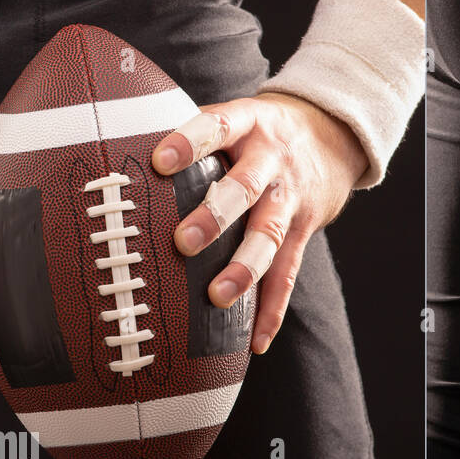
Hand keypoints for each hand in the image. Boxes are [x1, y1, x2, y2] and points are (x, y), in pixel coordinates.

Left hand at [152, 92, 368, 354]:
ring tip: (219, 296)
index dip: (189, 143)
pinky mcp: (303, 231)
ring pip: (268, 235)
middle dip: (215, 216)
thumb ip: (197, 135)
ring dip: (244, 268)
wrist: (333, 137)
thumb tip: (126, 150)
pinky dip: (272, 310)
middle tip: (184, 243)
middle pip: (245, 187)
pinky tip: (256, 341)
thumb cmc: (262, 133)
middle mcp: (272, 160)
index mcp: (248, 124)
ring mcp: (289, 198)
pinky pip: (288, 274)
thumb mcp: (238, 116)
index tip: (160, 162)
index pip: (217, 126)